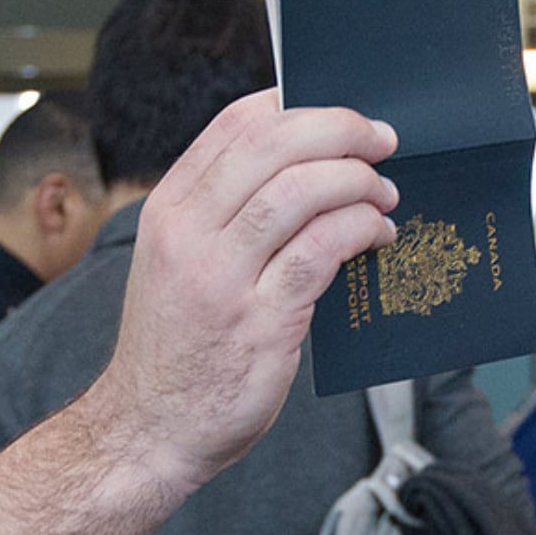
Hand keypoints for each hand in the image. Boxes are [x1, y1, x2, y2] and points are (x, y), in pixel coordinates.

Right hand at [94, 89, 398, 494]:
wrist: (150, 430)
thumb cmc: (177, 348)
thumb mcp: (177, 265)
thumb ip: (224, 216)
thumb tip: (305, 167)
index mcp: (168, 211)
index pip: (234, 126)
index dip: (295, 104)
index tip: (338, 112)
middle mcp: (188, 235)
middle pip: (272, 146)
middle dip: (339, 130)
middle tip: (381, 140)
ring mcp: (222, 278)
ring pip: (299, 191)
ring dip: (357, 180)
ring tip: (385, 192)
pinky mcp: (261, 322)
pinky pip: (321, 250)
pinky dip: (360, 229)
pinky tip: (380, 234)